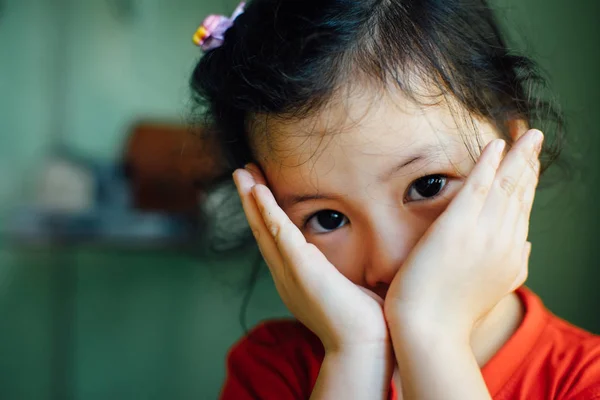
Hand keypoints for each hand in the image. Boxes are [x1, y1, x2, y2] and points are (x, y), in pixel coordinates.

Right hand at [233, 165, 390, 351]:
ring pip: (264, 227)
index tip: (261, 189)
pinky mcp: (301, 269)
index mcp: (295, 278)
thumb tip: (353, 266)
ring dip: (252, 198)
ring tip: (242, 172)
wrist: (364, 346)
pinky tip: (258, 191)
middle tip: (242, 172)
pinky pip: (278, 233)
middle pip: (262, 229)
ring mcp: (289, 272)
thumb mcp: (345, 289)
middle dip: (251, 200)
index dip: (264, 213)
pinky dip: (267, 211)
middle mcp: (285, 274)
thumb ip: (339, 274)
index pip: (275, 238)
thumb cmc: (362, 322)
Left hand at [384, 129, 542, 338]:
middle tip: (534, 137)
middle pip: (521, 194)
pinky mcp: (458, 227)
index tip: (531, 163)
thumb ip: (513, 265)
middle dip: (529, 163)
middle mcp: (505, 241)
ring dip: (517, 157)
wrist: (429, 332)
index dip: (528, 184)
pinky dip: (489, 164)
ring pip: (506, 186)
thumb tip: (528, 246)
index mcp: (512, 255)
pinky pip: (478, 187)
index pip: (523, 211)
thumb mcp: (493, 289)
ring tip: (525, 133)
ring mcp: (484, 233)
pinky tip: (496, 145)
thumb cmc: (451, 314)